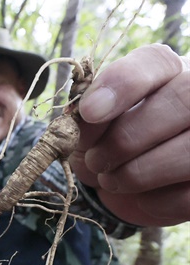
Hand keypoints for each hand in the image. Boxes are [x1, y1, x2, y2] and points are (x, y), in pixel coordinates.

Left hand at [70, 44, 189, 225]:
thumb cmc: (109, 144)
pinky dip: (154, 202)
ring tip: (110, 179)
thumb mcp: (90, 127)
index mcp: (168, 73)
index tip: (89, 111)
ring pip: (189, 151)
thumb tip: (85, 117)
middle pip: (182, 102)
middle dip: (128, 138)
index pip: (156, 62)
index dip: (122, 84)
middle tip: (97, 160)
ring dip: (137, 173)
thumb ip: (88, 115)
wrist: (128, 185)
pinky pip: (187, 194)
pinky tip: (141, 197)